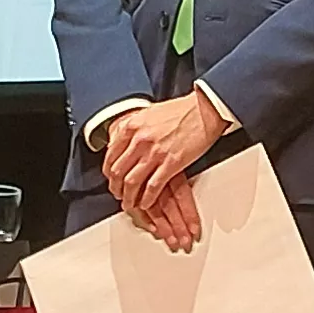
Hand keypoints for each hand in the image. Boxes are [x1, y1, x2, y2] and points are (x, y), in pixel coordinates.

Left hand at [99, 91, 229, 248]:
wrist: (205, 109)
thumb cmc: (182, 110)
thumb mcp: (148, 113)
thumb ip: (133, 127)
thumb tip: (121, 139)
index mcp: (132, 126)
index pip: (110, 155)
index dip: (108, 172)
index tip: (111, 178)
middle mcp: (140, 139)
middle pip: (118, 171)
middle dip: (116, 187)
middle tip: (118, 194)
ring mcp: (155, 152)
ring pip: (132, 182)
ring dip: (128, 197)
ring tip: (130, 203)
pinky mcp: (172, 163)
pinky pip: (153, 187)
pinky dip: (147, 199)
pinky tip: (146, 203)